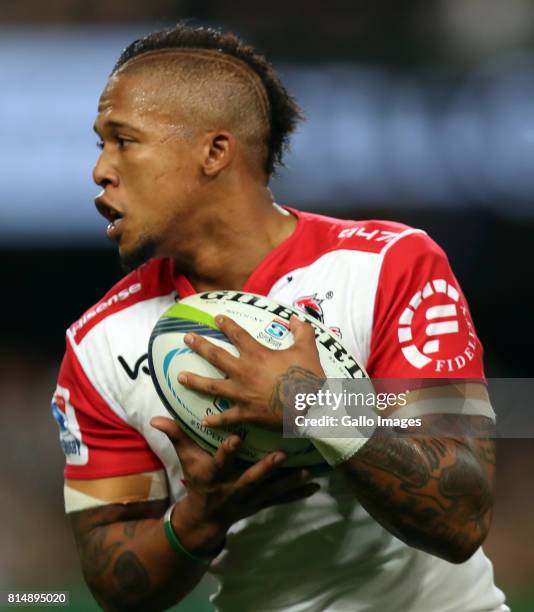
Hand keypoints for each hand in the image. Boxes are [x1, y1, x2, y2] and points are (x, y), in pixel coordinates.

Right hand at [151, 417, 319, 554]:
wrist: (207, 517)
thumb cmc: (198, 480)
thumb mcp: (186, 459)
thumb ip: (176, 437)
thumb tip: (156, 418)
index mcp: (215, 475)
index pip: (219, 462)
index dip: (226, 452)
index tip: (235, 438)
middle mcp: (233, 488)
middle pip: (251, 478)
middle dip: (266, 469)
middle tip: (282, 455)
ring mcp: (250, 498)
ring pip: (272, 490)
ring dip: (289, 482)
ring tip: (308, 472)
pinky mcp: (262, 503)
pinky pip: (282, 499)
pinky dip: (298, 493)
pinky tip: (315, 485)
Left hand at [178, 314, 324, 429]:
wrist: (310, 407)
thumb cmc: (308, 378)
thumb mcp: (308, 349)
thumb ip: (302, 331)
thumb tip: (295, 319)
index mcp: (258, 355)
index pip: (238, 335)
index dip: (226, 325)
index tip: (216, 318)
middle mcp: (244, 372)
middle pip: (216, 356)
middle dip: (200, 346)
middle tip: (187, 339)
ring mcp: (242, 394)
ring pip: (212, 386)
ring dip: (195, 381)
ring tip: (180, 377)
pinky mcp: (246, 413)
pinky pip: (226, 418)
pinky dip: (214, 420)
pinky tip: (203, 420)